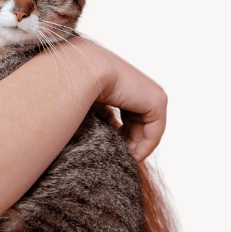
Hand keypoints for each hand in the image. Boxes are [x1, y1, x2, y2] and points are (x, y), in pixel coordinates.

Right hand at [83, 38, 167, 161]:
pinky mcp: (157, 100)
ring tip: (120, 160)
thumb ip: (96, 119)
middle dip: (127, 143)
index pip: (123, 114)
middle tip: (115, 160)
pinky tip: (129, 157)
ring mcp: (148, 91)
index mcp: (117, 82)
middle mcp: (134, 85)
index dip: (116, 136)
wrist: (81, 71)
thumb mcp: (86, 107)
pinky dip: (144, 147)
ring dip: (135, 147)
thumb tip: (94, 141)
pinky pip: (155, 131)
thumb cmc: (73, 86)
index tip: (106, 152)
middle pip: (136, 123)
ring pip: (147, 128)